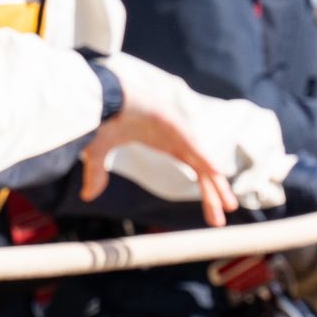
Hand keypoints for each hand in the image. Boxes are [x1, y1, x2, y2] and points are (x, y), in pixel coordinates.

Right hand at [83, 98, 238, 227]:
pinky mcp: (172, 121)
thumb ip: (98, 173)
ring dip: (216, 184)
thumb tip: (88, 196)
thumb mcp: (99, 153)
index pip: (194, 171)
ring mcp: (177, 129)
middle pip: (202, 171)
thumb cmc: (101, 116)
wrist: (97, 95)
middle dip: (214, 195)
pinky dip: (205, 160)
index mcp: (166, 143)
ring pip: (202, 162)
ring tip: (228, 205)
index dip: (205, 193)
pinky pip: (192, 145)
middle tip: (220, 221)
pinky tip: (217, 175)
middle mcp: (178, 138)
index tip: (212, 216)